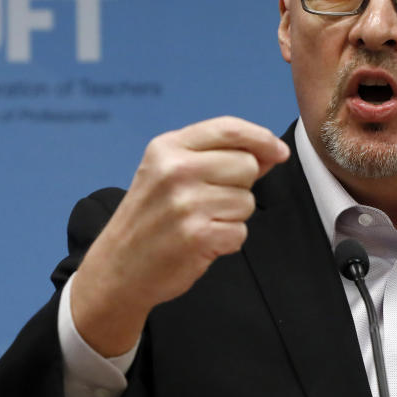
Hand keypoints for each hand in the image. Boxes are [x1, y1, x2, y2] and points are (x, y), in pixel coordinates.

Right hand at [70, 116, 289, 356]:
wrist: (118, 267)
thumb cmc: (151, 217)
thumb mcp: (170, 172)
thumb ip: (217, 156)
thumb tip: (271, 151)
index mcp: (168, 148)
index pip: (229, 129)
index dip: (261, 138)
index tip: (277, 152)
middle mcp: (176, 170)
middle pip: (246, 165)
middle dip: (239, 186)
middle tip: (208, 202)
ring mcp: (186, 203)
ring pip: (247, 201)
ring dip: (232, 217)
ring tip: (200, 223)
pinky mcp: (197, 236)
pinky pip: (240, 232)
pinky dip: (227, 241)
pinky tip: (201, 242)